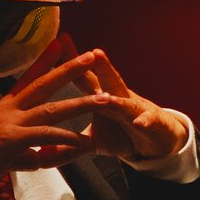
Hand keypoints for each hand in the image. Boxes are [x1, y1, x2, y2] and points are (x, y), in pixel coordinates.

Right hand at [0, 48, 128, 185]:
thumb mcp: (4, 152)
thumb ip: (27, 152)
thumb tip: (41, 156)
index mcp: (4, 109)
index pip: (28, 79)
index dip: (44, 61)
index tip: (59, 43)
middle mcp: (7, 111)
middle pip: (43, 84)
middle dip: (68, 69)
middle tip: (91, 56)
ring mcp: (8, 123)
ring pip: (51, 109)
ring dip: (80, 104)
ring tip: (104, 99)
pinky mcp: (10, 140)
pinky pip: (44, 135)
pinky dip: (65, 137)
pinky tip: (83, 142)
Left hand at [68, 48, 192, 164]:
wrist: (158, 140)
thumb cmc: (122, 134)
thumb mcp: (93, 143)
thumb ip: (68, 149)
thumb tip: (40, 157)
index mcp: (101, 98)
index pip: (84, 77)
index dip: (70, 62)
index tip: (57, 42)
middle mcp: (118, 97)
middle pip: (105, 79)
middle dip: (96, 65)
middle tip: (89, 52)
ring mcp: (135, 109)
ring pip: (125, 97)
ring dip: (117, 89)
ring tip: (107, 91)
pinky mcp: (153, 123)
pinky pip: (149, 121)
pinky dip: (145, 121)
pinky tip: (140, 121)